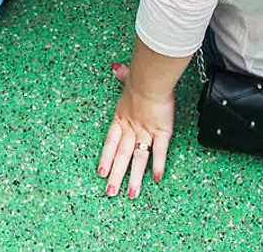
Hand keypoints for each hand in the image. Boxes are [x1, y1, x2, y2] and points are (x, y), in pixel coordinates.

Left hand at [97, 62, 173, 198]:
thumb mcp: (128, 77)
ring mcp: (145, 132)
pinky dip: (158, 166)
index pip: (110, 143)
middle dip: (116, 176)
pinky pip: (159, 152)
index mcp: (121, 118)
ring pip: (138, 159)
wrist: (151, 81)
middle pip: (122, 156)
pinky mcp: (161, 132)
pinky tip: (157, 179)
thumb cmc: (141, 78)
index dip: (105, 158)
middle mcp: (131, 128)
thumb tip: (115, 68)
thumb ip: (122, 75)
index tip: (100, 173)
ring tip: (131, 195)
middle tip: (110, 193)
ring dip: (134, 178)